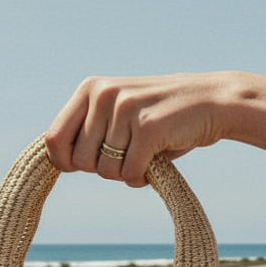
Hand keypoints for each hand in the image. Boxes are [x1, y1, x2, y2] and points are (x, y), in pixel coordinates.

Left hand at [44, 73, 230, 186]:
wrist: (211, 102)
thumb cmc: (158, 116)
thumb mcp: (116, 113)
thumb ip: (87, 131)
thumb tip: (53, 159)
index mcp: (90, 89)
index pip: (54, 138)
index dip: (64, 162)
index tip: (82, 167)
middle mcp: (104, 94)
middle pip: (80, 161)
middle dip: (102, 168)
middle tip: (127, 155)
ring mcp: (126, 110)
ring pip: (106, 171)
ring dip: (126, 173)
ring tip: (145, 154)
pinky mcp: (148, 128)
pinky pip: (130, 174)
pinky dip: (142, 178)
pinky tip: (156, 162)